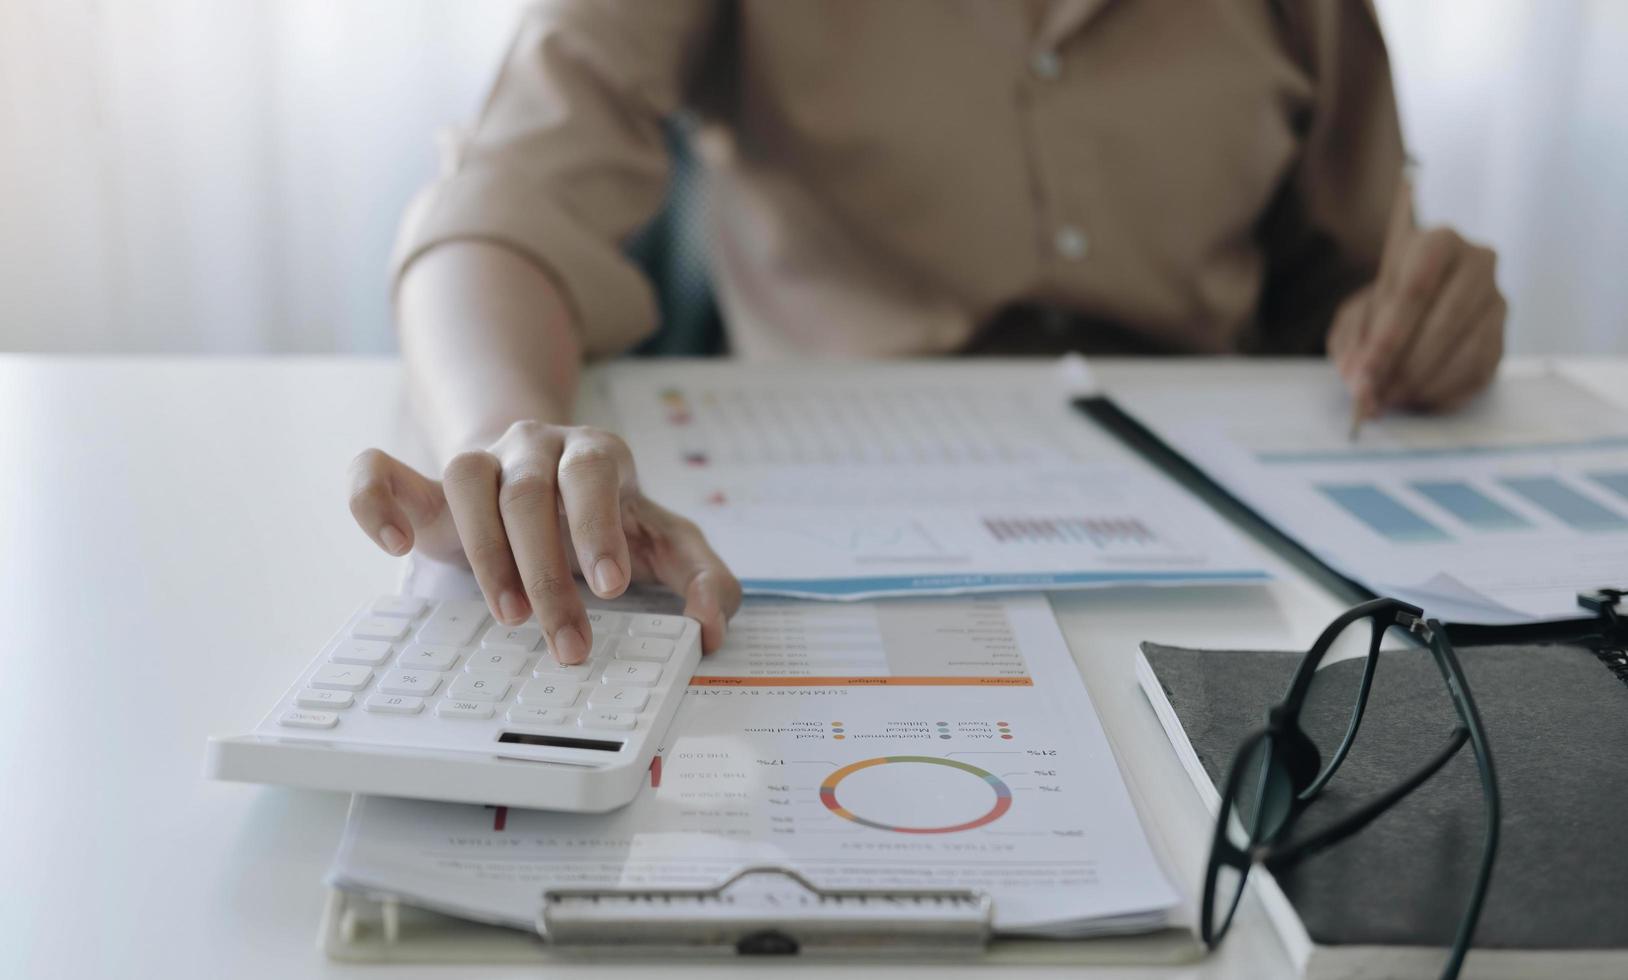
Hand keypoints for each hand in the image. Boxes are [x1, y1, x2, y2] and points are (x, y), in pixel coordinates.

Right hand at [346, 422, 740, 660]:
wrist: (552, 487)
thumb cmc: (615, 522)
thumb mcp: (670, 546)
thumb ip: (706, 580)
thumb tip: (710, 627)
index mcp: (596, 455)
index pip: (593, 472)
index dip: (597, 526)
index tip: (608, 586)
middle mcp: (534, 448)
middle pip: (528, 492)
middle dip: (546, 572)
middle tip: (566, 639)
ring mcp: (478, 461)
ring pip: (465, 478)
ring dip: (485, 553)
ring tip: (509, 618)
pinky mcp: (425, 488)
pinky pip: (379, 473)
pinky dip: (376, 502)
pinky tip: (397, 545)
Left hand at [1328, 176, 1506, 417]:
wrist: (1416, 299)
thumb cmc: (1384, 303)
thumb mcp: (1356, 313)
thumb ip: (1354, 342)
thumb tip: (1359, 379)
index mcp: (1437, 243)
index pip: (1415, 291)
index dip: (1388, 339)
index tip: (1365, 373)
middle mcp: (1477, 264)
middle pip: (1445, 321)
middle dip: (1406, 367)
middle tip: (1376, 395)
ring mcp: (1496, 301)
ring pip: (1468, 349)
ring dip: (1425, 383)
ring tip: (1392, 398)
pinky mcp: (1503, 335)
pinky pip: (1481, 370)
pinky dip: (1446, 392)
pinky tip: (1418, 399)